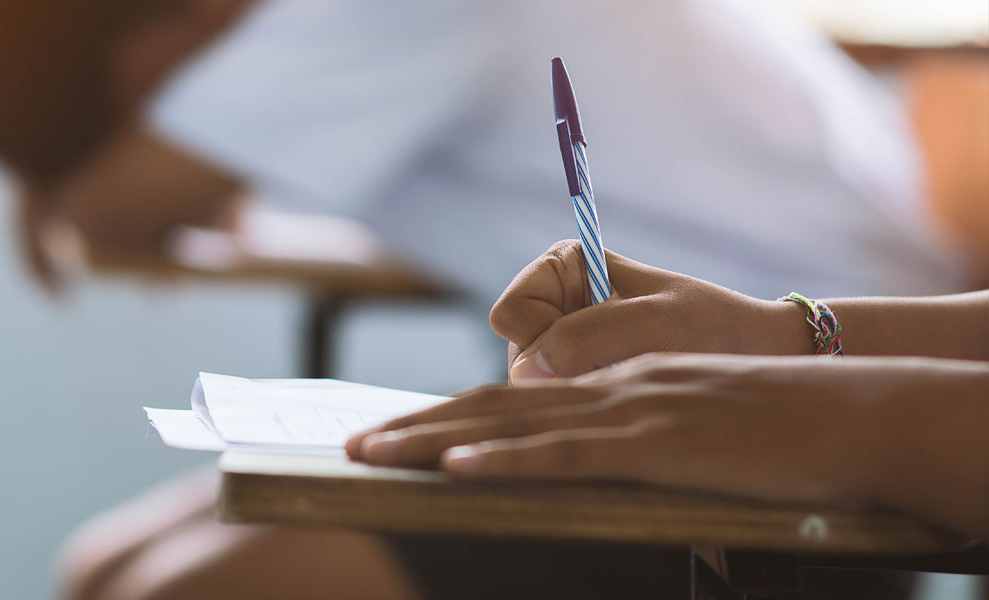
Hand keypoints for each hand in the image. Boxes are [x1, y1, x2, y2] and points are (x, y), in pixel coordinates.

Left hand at [346, 353, 988, 537]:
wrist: (852, 410)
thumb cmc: (784, 429)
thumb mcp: (699, 434)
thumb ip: (650, 453)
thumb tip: (615, 484)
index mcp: (616, 384)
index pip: (517, 399)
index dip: (453, 415)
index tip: (403, 434)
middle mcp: (608, 388)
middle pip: (494, 405)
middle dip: (418, 425)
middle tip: (354, 445)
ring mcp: (628, 411)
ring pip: (512, 423)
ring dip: (435, 439)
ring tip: (373, 453)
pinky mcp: (656, 443)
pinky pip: (567, 453)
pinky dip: (508, 460)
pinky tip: (459, 468)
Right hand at [491, 241, 812, 380]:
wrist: (755, 357)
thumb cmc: (711, 328)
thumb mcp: (653, 324)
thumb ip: (584, 338)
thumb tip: (525, 371)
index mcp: (562, 267)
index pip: (510, 313)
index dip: (539, 341)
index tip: (591, 347)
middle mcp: (554, 305)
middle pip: (517, 355)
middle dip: (560, 373)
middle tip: (620, 370)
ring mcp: (563, 346)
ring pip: (533, 387)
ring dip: (578, 393)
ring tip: (630, 383)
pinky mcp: (579, 380)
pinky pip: (558, 406)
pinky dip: (590, 407)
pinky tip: (628, 399)